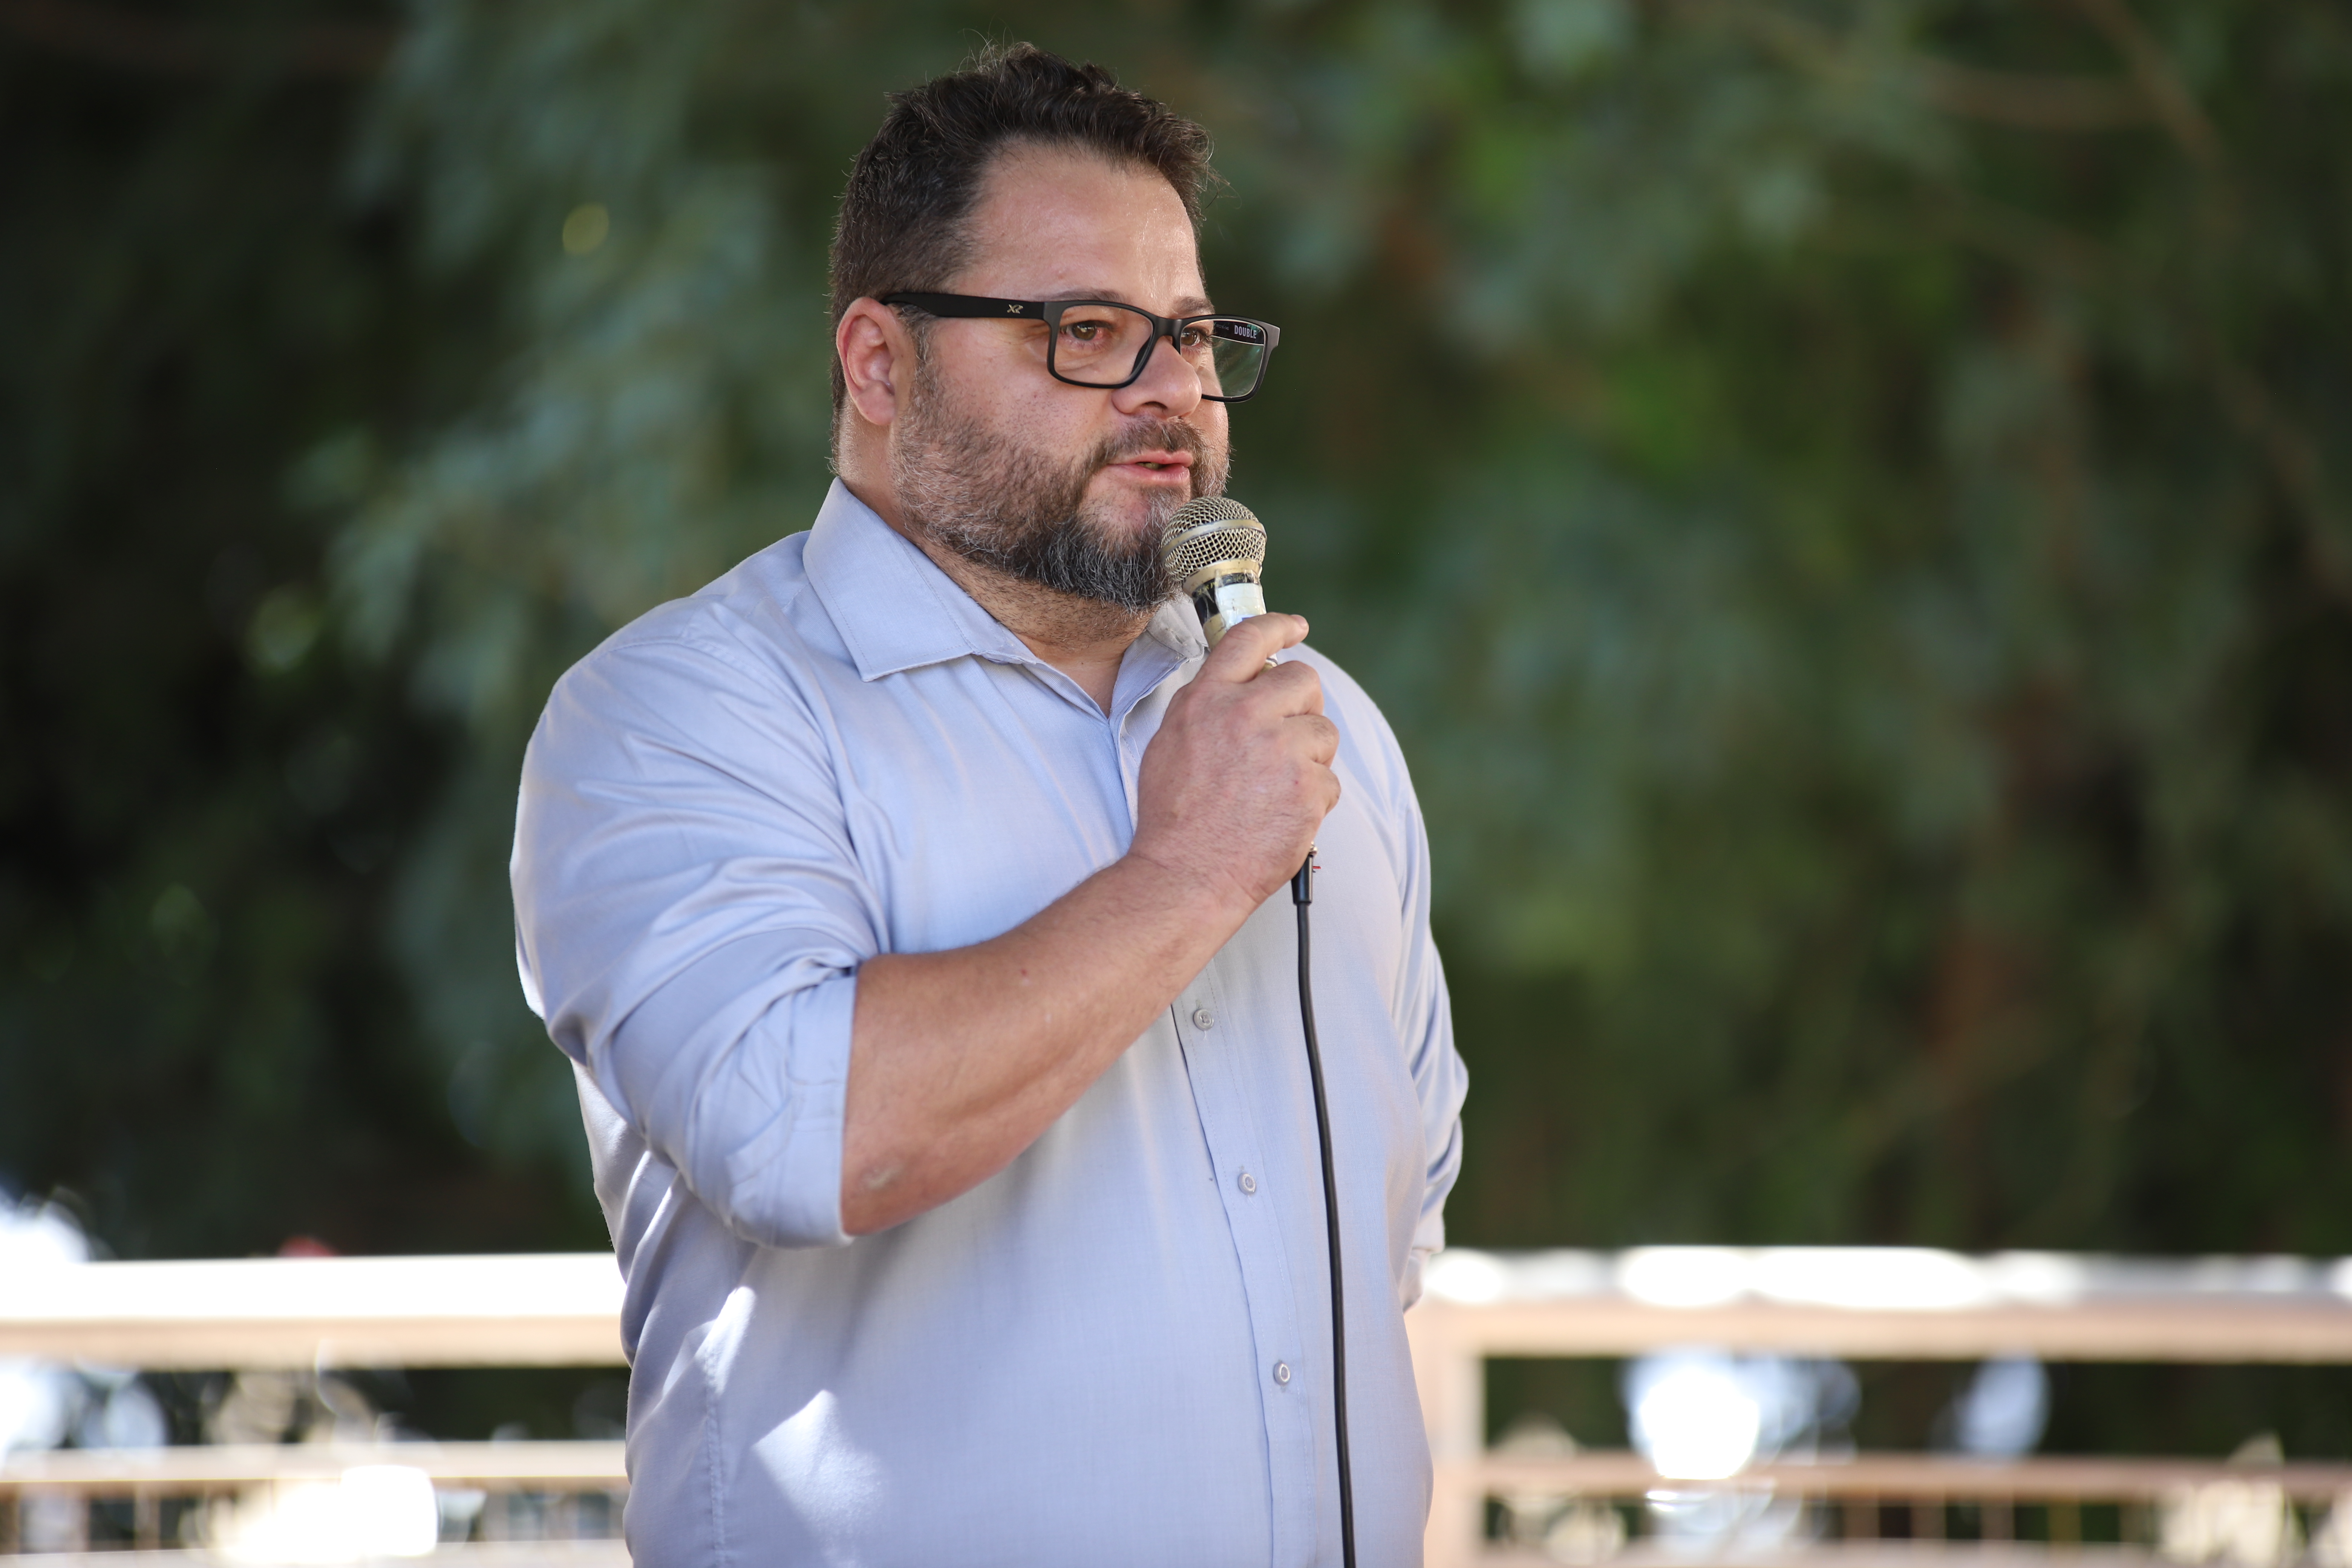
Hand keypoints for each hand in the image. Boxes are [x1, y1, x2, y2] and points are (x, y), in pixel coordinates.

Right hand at [1128, 614, 1340, 917]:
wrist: (1186, 875)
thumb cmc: (1175, 817)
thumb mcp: (1172, 742)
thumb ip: (1209, 705)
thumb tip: (1242, 686)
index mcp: (1207, 700)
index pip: (1250, 639)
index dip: (1279, 627)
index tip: (1297, 627)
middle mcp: (1245, 715)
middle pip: (1303, 680)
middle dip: (1303, 705)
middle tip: (1288, 735)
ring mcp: (1280, 751)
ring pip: (1323, 732)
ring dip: (1309, 758)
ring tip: (1274, 789)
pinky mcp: (1308, 788)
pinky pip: (1329, 780)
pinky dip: (1312, 800)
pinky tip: (1281, 816)